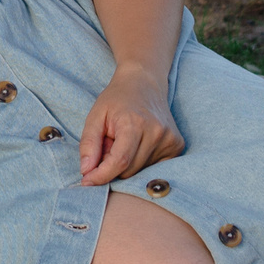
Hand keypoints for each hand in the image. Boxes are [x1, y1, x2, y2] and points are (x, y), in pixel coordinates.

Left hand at [79, 63, 185, 185]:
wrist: (145, 82)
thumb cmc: (117, 99)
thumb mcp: (95, 116)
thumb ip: (88, 144)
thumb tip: (86, 172)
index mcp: (135, 123)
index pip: (120, 162)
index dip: (101, 175)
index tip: (87, 181)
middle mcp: (156, 132)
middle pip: (129, 171)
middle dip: (113, 166)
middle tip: (109, 146)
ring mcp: (170, 139)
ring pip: (141, 172)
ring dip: (128, 164)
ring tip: (126, 142)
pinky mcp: (177, 145)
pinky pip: (154, 169)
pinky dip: (141, 163)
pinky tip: (139, 145)